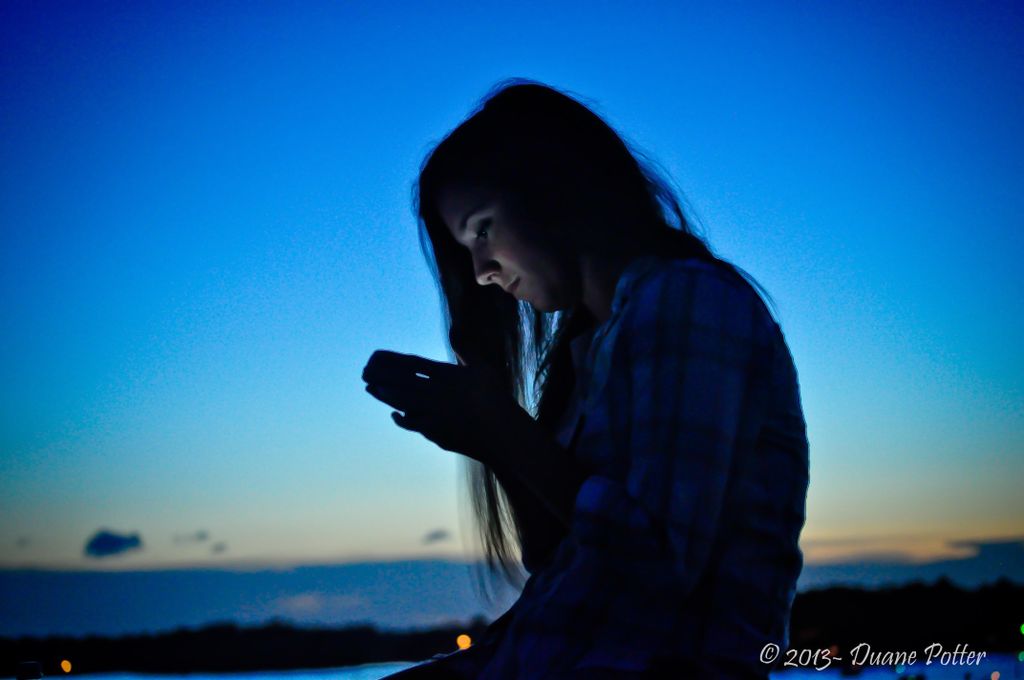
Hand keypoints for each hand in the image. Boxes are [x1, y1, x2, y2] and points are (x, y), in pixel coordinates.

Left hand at [361, 349, 523, 465]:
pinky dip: (402, 419)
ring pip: (403, 402)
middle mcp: (437, 393)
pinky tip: (394, 415)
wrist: (503, 434)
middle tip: (364, 371)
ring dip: (384, 395)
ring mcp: (434, 414)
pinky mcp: (436, 433)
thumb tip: (454, 332)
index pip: (411, 363)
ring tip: (370, 388)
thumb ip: (465, 350)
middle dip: (380, 375)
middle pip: (401, 381)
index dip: (391, 360)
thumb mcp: (484, 368)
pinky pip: (413, 424)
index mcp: (447, 375)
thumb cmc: (497, 398)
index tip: (376, 356)